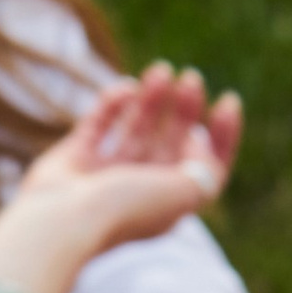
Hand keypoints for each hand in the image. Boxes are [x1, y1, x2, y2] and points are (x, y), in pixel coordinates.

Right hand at [0, 66, 240, 292]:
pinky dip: (112, 105)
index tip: (228, 101)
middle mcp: (139, 191)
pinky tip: (126, 88)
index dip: (221, 137)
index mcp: (169, 204)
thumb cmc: (123, 210)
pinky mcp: (74, 161)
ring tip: (161, 71)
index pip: (203, 168)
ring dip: (152, 100)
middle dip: (185, 110)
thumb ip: (203, 169)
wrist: (63, 221)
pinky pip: (98, 126)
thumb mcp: (181, 193)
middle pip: (171, 143)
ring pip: (136, 130)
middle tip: (191, 78)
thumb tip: (199, 139)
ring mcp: (105, 177)